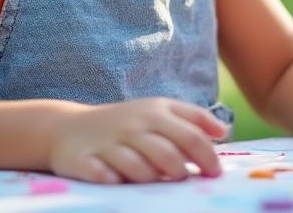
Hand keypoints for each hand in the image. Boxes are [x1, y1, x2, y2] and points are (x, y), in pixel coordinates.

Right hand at [48, 98, 229, 183]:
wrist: (68, 127)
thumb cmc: (125, 122)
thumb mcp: (159, 110)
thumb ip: (193, 118)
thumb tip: (224, 131)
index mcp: (156, 113)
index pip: (191, 135)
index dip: (208, 156)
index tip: (216, 173)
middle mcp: (133, 126)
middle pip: (168, 153)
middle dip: (182, 171)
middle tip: (185, 179)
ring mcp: (108, 144)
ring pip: (139, 167)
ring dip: (152, 178)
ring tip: (155, 181)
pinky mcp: (84, 160)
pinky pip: (103, 175)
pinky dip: (113, 180)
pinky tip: (118, 182)